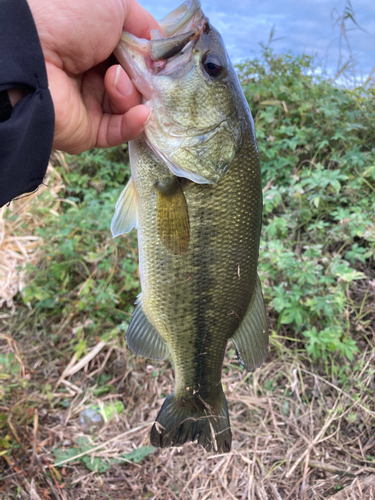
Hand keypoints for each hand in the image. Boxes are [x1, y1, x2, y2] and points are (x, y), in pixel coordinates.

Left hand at [27, 0, 158, 153]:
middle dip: (143, 78)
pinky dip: (134, 123)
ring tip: (113, 79)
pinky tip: (141, 114)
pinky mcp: (88, 129)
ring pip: (130, 106)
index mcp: (96, 42)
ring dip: (130, 94)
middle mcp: (92, 72)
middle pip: (136, 83)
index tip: (161, 60)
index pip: (134, 57)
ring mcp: (89, 102)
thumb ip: (142, 25)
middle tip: (141, 71)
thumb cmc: (68, 17)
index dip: (150, 60)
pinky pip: (120, 132)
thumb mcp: (114, 4)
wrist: (32, 53)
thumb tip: (158, 51)